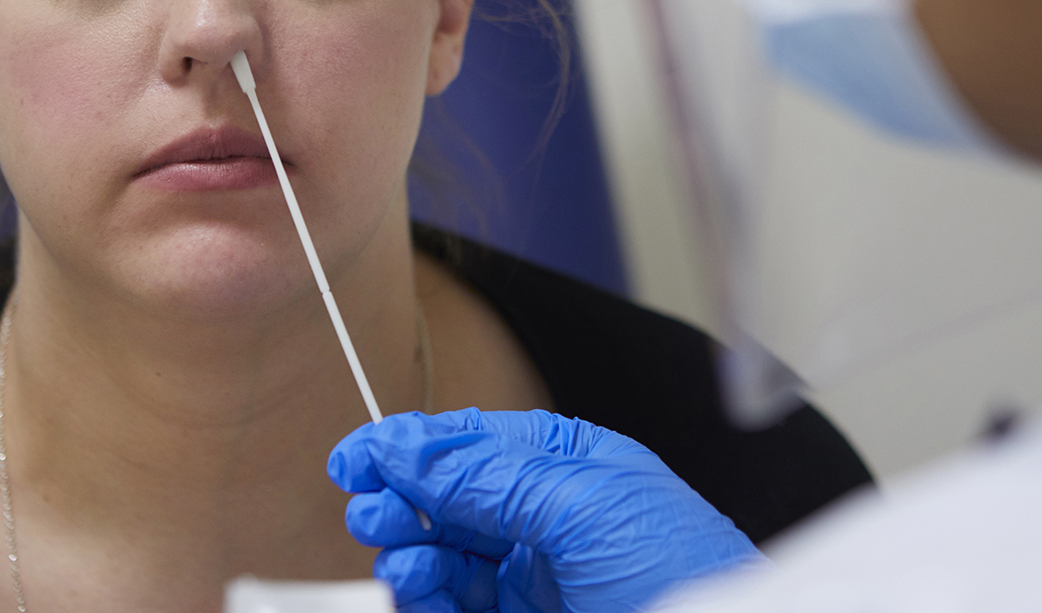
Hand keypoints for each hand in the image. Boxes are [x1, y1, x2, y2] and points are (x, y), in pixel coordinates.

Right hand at [328, 409, 763, 612]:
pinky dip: (423, 597)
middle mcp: (549, 523)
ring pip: (445, 559)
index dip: (412, 446)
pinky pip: (454, 608)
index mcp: (572, 469)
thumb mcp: (586, 505)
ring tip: (396, 554)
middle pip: (450, 502)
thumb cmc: (684, 574)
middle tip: (371, 509)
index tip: (356, 458)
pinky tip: (413, 587)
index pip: (475, 444)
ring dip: (409, 551)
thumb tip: (412, 449)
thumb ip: (494, 477)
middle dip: (403, 499)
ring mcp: (536, 582)